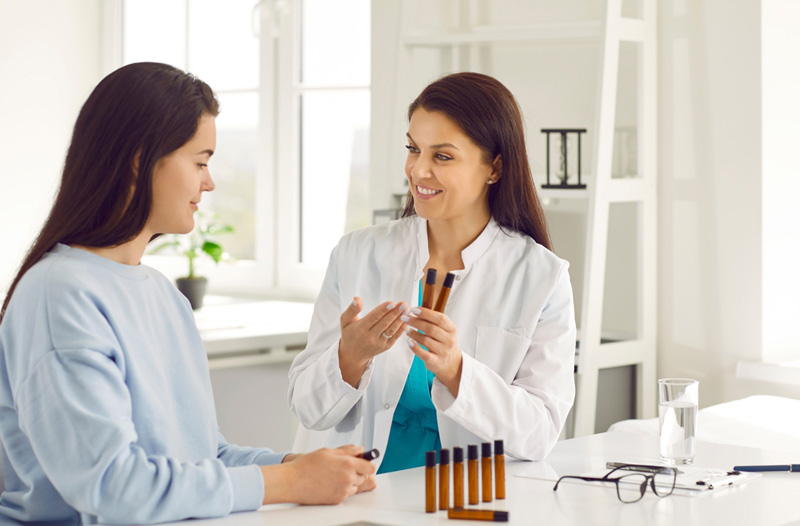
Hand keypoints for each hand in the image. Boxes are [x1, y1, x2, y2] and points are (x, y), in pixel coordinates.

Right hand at [261, 445, 376, 504]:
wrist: (292, 482)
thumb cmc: (306, 465)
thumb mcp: (328, 451)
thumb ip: (347, 450)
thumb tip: (359, 449)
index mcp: (348, 464)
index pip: (370, 467)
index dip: (367, 463)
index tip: (364, 462)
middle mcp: (348, 478)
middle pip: (364, 477)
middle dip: (358, 472)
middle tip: (344, 467)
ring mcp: (343, 491)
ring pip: (356, 486)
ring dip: (350, 481)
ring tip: (334, 475)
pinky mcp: (337, 500)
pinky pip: (346, 494)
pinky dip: (342, 489)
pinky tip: (330, 483)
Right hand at [338, 297, 407, 385]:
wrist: (353, 355)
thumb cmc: (350, 334)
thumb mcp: (345, 321)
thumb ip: (351, 310)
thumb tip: (356, 299)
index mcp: (360, 329)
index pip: (373, 318)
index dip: (383, 310)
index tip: (391, 303)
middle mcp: (370, 337)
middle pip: (384, 323)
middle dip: (395, 313)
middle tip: (403, 303)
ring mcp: (379, 343)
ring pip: (391, 330)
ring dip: (400, 319)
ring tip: (406, 309)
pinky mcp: (386, 346)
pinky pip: (395, 336)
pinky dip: (401, 328)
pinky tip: (406, 319)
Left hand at [403, 307, 462, 396]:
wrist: (450, 362)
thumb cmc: (443, 341)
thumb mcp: (444, 330)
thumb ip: (433, 320)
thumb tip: (416, 310)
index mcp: (452, 329)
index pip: (440, 318)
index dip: (426, 313)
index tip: (413, 309)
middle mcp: (449, 340)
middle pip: (430, 328)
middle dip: (415, 322)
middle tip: (405, 318)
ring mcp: (443, 352)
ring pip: (425, 340)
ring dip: (413, 334)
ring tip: (407, 330)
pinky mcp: (436, 362)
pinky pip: (423, 354)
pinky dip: (414, 347)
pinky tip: (409, 342)